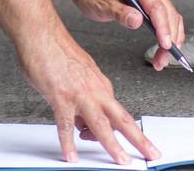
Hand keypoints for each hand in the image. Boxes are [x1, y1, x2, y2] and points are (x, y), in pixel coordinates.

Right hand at [18, 29, 160, 164]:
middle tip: (151, 153)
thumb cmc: (56, 51)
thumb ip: (82, 99)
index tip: (118, 145)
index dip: (118, 133)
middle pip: (122, 120)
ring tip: (121, 161)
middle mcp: (94, 90)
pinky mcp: (61, 97)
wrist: (41, 34)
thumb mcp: (77, 76)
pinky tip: (71, 155)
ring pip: (101, 125)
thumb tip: (80, 121)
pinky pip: (65, 125)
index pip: (117, 114)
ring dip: (113, 145)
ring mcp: (79, 95)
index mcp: (100, 85)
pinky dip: (68, 143)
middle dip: (139, 140)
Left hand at [68, 0, 186, 70]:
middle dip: (169, 38)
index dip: (163, 27)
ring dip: (171, 39)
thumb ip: (119, 11)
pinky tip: (164, 48)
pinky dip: (168, 34)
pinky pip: (166, 18)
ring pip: (171, 18)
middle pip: (168, 14)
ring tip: (162, 60)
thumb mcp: (101, 3)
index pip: (157, 7)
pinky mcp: (151, 3)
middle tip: (162, 60)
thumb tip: (137, 21)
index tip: (165, 45)